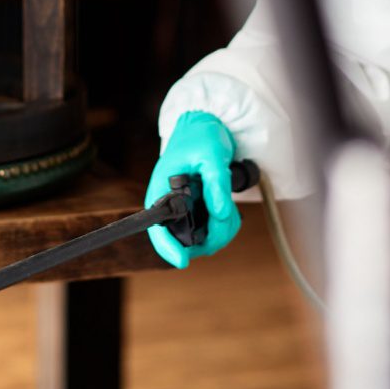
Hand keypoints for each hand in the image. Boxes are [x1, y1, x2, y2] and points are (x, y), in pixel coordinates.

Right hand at [145, 112, 241, 267]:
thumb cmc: (200, 136)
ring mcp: (184, 213)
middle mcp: (169, 208)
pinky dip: (225, 226)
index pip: (158, 230)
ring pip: (203, 241)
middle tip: (229, 216)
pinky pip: (212, 232)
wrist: (204, 127)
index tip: (183, 261)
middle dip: (212, 235)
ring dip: (222, 230)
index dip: (168, 248)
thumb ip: (216, 184)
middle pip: (186, 242)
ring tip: (231, 209)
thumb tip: (221, 214)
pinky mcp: (197, 213)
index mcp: (161, 193)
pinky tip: (230, 211)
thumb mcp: (211, 154)